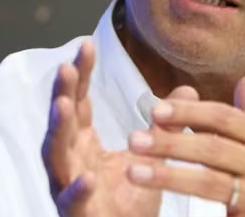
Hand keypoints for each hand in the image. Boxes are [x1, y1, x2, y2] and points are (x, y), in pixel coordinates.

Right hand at [42, 40, 198, 216]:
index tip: (86, 44)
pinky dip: (78, 191)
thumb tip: (188, 88)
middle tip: (66, 66)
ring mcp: (70, 189)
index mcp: (84, 146)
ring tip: (63, 105)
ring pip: (56, 158)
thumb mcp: (152, 156)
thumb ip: (165, 125)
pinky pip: (73, 204)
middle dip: (61, 94)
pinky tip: (89, 177)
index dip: (80, 76)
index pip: (79, 104)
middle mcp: (72, 163)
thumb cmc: (132, 201)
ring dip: (58, 131)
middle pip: (61, 124)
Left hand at [125, 76, 244, 216]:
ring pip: (209, 178)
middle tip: (134, 138)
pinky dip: (188, 200)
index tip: (157, 108)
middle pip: (212, 145)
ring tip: (134, 170)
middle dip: (171, 140)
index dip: (190, 111)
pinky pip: (216, 205)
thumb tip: (243, 81)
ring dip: (168, 173)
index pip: (224, 117)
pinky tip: (163, 202)